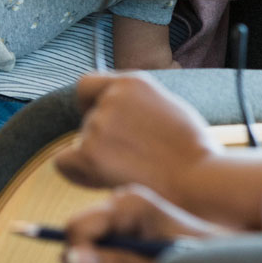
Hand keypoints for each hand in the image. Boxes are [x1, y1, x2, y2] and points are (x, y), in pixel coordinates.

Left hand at [55, 73, 217, 195]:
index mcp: (131, 82)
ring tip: (135, 170)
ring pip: (82, 142)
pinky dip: (77, 173)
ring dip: (99, 157)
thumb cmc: (191, 149)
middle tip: (134, 160)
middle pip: (88, 119)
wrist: (197, 177)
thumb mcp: (166, 106)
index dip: (90, 104)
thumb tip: (116, 115)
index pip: (86, 85)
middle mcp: (110, 98)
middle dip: (103, 139)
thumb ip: (136, 105)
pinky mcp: (88, 152)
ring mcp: (98, 124)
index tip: (101, 122)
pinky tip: (100, 180)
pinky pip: (64, 162)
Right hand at [63, 185, 230, 262]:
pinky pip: (112, 251)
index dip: (78, 257)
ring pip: (97, 249)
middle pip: (83, 238)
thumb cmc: (201, 258)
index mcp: (128, 205)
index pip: (78, 227)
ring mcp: (127, 212)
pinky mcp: (133, 225)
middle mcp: (123, 202)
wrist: (232, 254)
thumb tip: (73, 260)